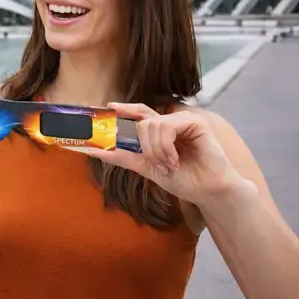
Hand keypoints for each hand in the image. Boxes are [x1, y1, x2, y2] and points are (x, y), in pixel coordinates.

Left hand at [86, 103, 239, 205]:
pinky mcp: (195, 122)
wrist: (206, 191)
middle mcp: (170, 122)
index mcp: (159, 130)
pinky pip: (167, 127)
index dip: (124, 109)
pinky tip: (175, 159)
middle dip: (143, 146)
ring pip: (151, 125)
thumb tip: (92, 150)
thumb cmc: (182, 179)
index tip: (109, 107)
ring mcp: (183, 120)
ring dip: (156, 150)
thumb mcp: (146, 167)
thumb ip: (122, 156)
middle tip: (155, 163)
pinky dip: (166, 147)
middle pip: (141, 122)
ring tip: (169, 164)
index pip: (138, 113)